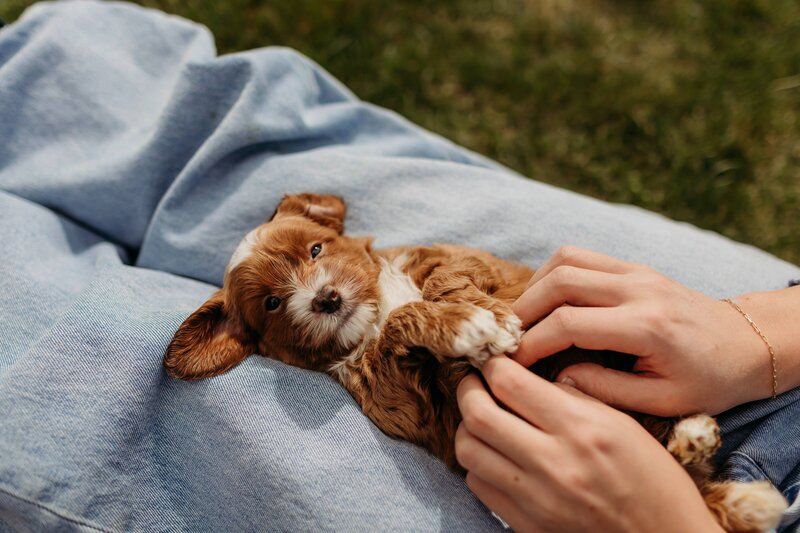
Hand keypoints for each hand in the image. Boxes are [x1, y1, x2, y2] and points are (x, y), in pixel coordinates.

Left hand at [455, 357, 721, 532]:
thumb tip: (528, 377)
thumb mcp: (623, 423)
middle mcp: (553, 462)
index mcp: (580, 428)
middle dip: (467, 390)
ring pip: (469, 450)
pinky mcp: (526, 524)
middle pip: (477, 415)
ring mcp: (536, 498)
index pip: (510, 383)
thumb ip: (573, 396)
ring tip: (482, 417)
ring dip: (469, 428)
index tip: (493, 361)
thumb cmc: (653, 479)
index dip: (492, 364)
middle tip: (473, 382)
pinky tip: (496, 454)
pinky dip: (479, 464)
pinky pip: (479, 485)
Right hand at [511, 246, 775, 415]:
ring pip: (565, 260)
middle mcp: (638, 289)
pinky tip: (546, 302)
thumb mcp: (662, 401)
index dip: (532, 343)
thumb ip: (605, 389)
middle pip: (559, 282)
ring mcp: (635, 271)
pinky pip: (579, 256)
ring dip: (534, 287)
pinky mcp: (632, 266)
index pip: (569, 323)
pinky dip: (552, 275)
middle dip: (523, 311)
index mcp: (646, 326)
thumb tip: (556, 377)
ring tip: (523, 320)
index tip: (513, 363)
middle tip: (507, 340)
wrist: (746, 343)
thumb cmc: (708, 379)